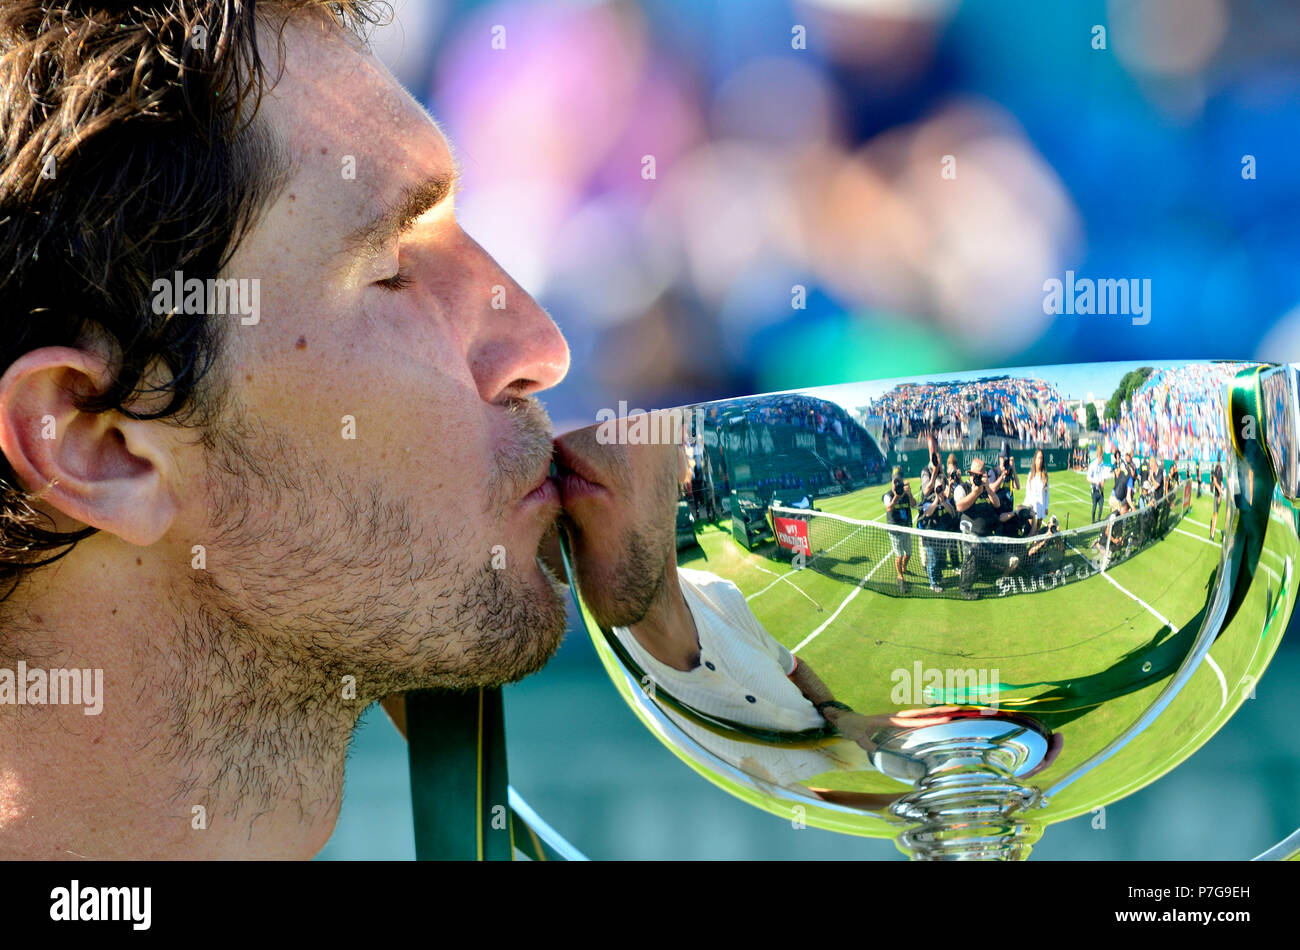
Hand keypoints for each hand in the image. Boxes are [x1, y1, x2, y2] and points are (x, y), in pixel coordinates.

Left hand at [825, 706, 959, 755]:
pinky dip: (928, 719)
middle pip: (922, 714)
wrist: (845, 718)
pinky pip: (915, 720)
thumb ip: (867, 743)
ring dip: (937, 713)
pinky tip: (938, 721)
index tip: (946, 718)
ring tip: (954, 713)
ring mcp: (898, 719)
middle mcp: (897, 717)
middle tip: (959, 709)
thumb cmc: (852, 726)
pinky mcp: (897, 723)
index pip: (914, 720)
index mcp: (891, 720)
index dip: (929, 720)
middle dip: (940, 711)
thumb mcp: (857, 736)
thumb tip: (876, 751)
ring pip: (921, 715)